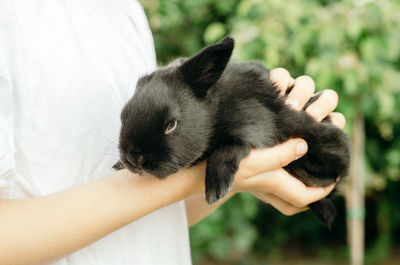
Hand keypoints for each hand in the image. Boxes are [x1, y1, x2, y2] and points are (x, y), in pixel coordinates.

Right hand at [232, 68, 344, 215]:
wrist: (199, 172)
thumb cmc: (228, 166)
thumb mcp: (256, 158)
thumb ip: (282, 154)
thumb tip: (304, 147)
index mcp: (274, 183)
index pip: (306, 196)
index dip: (324, 189)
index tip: (337, 175)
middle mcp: (268, 186)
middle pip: (295, 200)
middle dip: (312, 194)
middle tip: (323, 179)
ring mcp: (257, 183)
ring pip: (284, 193)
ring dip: (298, 186)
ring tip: (306, 170)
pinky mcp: (249, 176)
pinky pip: (272, 183)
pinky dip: (283, 177)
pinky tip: (282, 159)